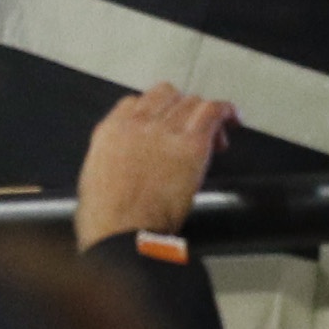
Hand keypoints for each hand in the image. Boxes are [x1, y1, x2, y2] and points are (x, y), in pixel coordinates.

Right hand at [74, 82, 234, 244]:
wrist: (122, 232)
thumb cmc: (108, 221)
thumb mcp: (94, 180)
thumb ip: (111, 161)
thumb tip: (124, 166)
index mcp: (111, 132)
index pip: (135, 103)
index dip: (155, 112)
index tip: (164, 125)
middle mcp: (138, 123)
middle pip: (166, 96)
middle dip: (180, 110)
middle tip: (190, 132)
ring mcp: (165, 130)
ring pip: (191, 102)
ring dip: (204, 115)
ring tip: (215, 135)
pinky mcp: (191, 143)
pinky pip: (213, 111)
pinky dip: (226, 111)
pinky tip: (233, 119)